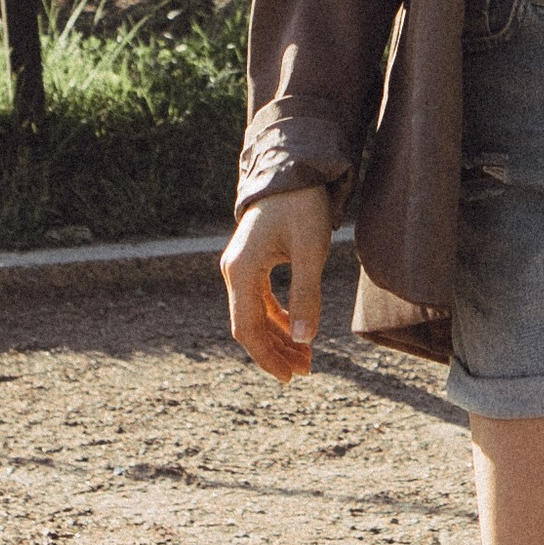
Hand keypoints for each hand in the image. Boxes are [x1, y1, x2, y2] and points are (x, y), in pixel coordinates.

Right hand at [221, 188, 336, 384]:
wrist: (294, 168)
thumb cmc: (302, 205)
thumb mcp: (310, 249)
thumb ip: (306, 294)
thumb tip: (305, 339)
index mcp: (241, 270)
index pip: (248, 329)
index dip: (267, 357)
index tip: (291, 376)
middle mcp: (234, 270)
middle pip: (248, 326)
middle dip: (275, 351)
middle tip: (305, 370)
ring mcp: (240, 266)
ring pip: (254, 315)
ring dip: (277, 337)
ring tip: (304, 357)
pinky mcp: (251, 261)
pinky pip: (259, 301)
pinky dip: (277, 319)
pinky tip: (296, 329)